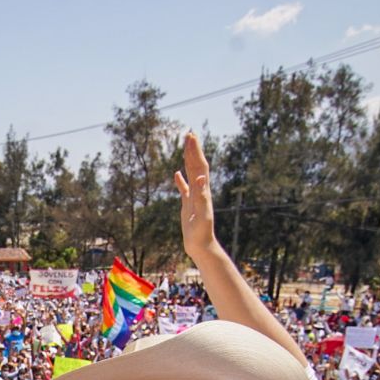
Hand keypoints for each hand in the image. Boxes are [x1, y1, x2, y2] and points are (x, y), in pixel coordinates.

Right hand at [174, 131, 217, 256]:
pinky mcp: (188, 205)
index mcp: (203, 190)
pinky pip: (184, 189)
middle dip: (193, 150)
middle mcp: (200, 190)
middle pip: (196, 165)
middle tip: (189, 134)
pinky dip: (181, 180)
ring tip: (185, 147)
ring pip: (191, 173)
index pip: (199, 166)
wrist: (201, 245)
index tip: (191, 137)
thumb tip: (200, 178)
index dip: (195, 151)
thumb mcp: (201, 214)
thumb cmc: (201, 232)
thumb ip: (201, 196)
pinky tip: (177, 174)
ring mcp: (194, 197)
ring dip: (188, 159)